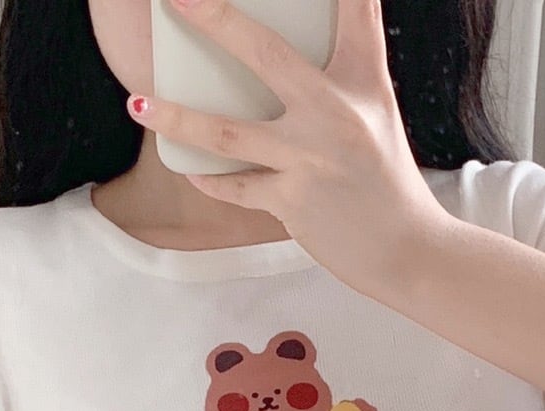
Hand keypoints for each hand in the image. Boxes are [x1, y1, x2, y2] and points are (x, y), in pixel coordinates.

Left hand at [134, 0, 452, 294]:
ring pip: (227, 132)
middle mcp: (336, 111)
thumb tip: (315, 33)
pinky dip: (211, 179)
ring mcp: (310, 158)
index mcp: (362, 79)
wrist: (407, 251)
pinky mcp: (293, 202)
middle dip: (214, 18)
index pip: (353, 9)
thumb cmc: (386, 178)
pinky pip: (236, 186)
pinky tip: (191, 171)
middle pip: (263, 53)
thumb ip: (348, 66)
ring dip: (175, 118)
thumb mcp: (377, 110)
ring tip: (136, 104)